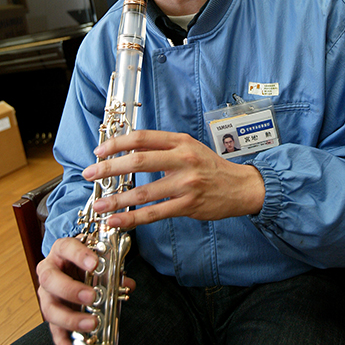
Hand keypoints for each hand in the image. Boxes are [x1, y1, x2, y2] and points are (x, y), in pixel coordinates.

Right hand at [37, 237, 134, 343]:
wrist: (72, 263)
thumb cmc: (85, 258)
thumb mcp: (98, 257)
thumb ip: (113, 266)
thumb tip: (128, 284)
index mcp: (62, 251)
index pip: (66, 248)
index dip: (79, 255)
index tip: (95, 263)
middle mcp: (49, 270)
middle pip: (50, 279)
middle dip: (71, 290)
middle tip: (92, 296)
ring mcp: (47, 292)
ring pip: (49, 307)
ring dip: (70, 318)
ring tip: (92, 323)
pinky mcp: (51, 310)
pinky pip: (53, 327)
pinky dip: (63, 338)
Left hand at [82, 130, 264, 228]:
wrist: (240, 186)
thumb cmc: (212, 167)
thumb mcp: (190, 147)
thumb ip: (164, 146)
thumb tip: (132, 148)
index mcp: (181, 142)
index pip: (143, 137)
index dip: (117, 143)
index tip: (100, 151)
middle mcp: (183, 159)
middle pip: (139, 161)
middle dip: (109, 168)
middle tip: (90, 173)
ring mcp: (186, 183)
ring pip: (145, 191)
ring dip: (118, 198)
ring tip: (99, 203)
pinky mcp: (188, 205)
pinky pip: (156, 213)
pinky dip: (134, 218)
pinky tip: (118, 220)